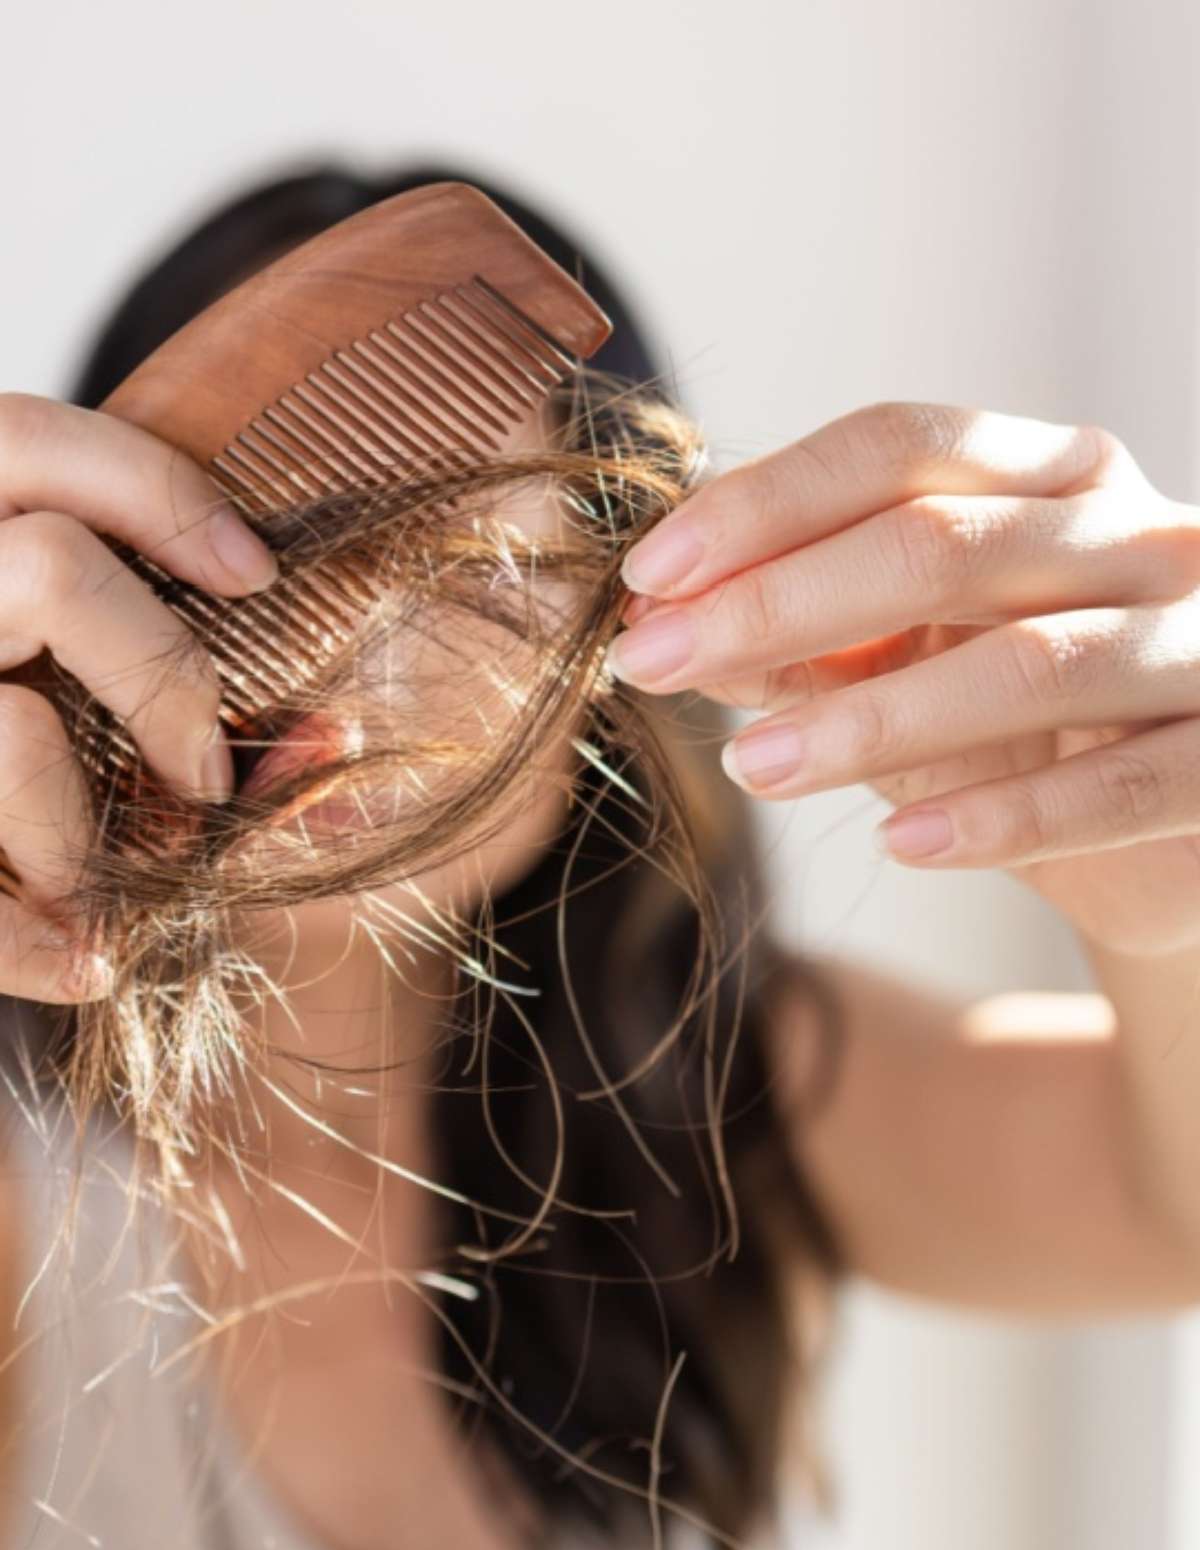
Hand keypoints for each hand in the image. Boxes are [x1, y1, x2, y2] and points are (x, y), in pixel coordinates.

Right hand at [0, 393, 278, 1000]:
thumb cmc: (6, 731)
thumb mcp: (48, 668)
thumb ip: (163, 673)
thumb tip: (339, 749)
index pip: (33, 443)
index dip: (153, 494)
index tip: (259, 575)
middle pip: (44, 570)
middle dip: (162, 678)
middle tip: (206, 778)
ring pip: (6, 735)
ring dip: (79, 831)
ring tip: (108, 897)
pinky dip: (24, 943)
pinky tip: (84, 968)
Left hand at [607, 402, 1199, 957]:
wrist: (1171, 832)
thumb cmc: (1025, 728)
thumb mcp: (903, 670)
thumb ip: (801, 644)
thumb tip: (661, 627)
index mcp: (1048, 477)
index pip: (897, 449)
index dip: (763, 504)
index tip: (648, 575)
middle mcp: (1134, 532)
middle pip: (944, 541)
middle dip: (779, 603)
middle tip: (656, 663)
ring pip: (1027, 662)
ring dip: (870, 720)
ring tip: (752, 766)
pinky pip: (1117, 790)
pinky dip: (1002, 819)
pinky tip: (902, 845)